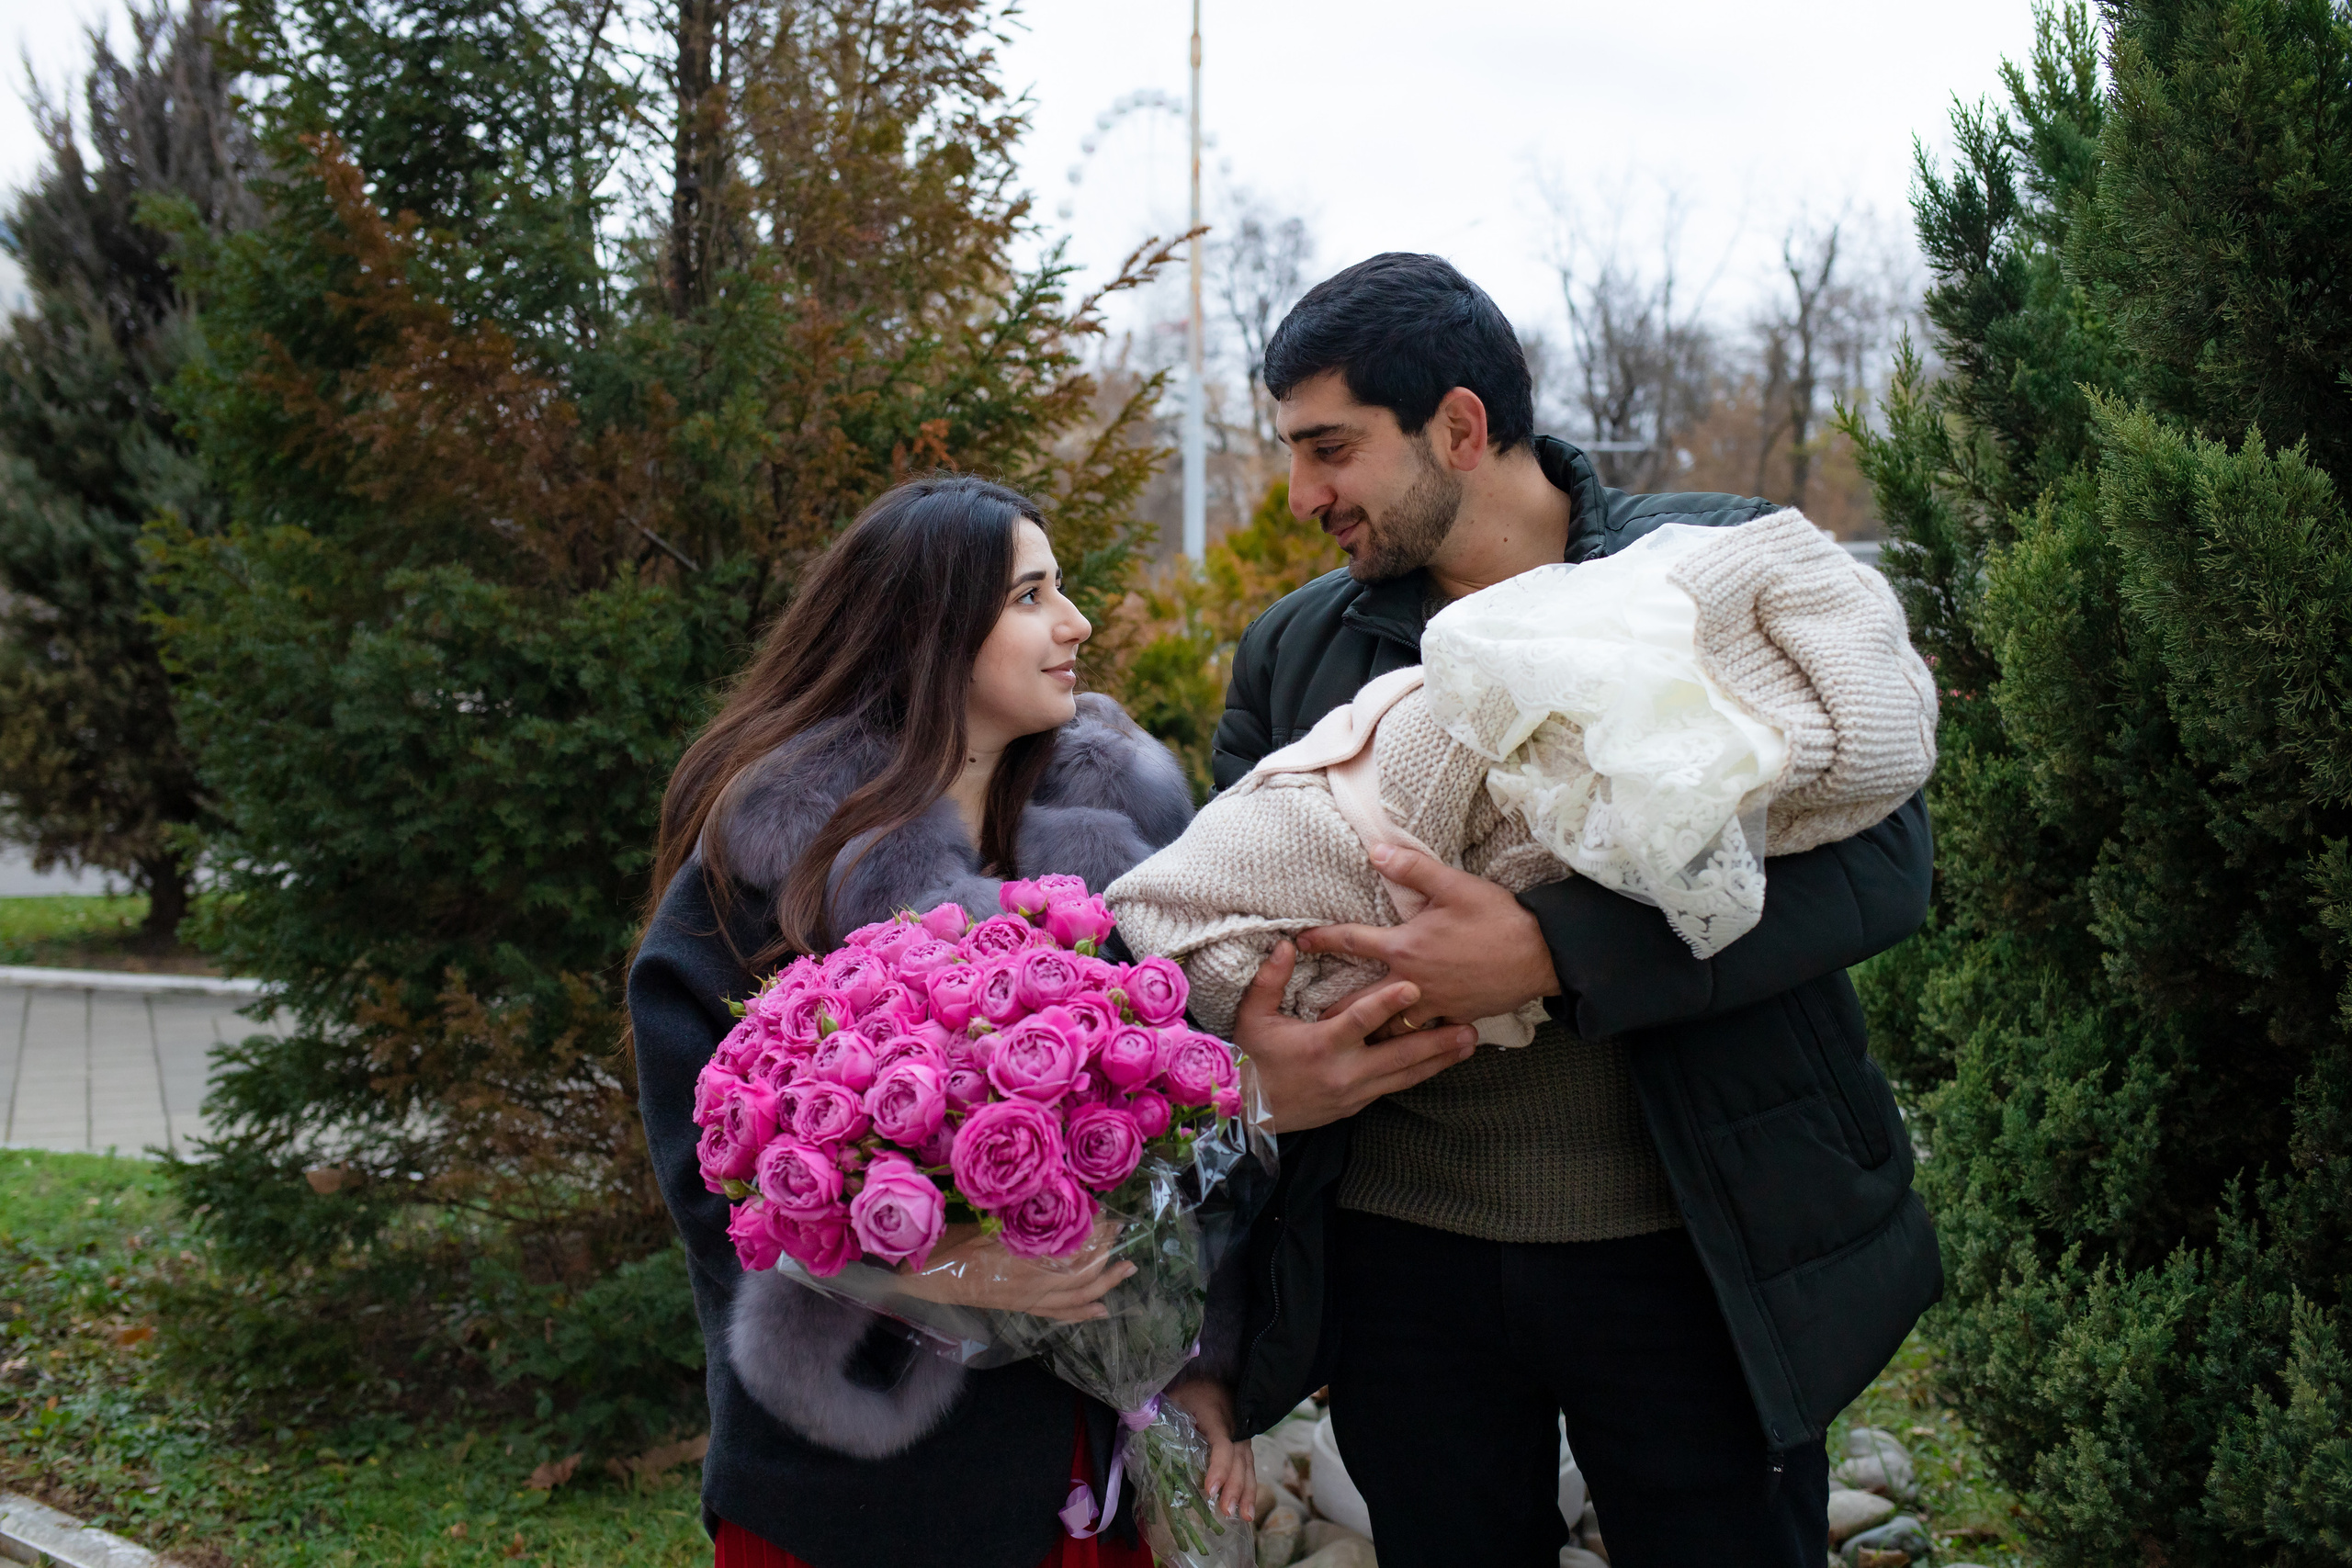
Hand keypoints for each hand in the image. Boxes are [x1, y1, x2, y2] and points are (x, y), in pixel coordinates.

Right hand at [893, 1221, 1135, 1321]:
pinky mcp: (1020, 1306)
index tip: (1109, 1218)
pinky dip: (1080, 1313)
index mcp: (1021, 1263)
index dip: (1094, 1238)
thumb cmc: (950, 1246)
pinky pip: (1057, 1313)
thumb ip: (1019, 1222)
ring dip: (1104, 1284)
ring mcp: (1026, 1300)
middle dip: (1106, 1257)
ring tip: (1127, 1270)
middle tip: (1124, 1237)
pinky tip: (1100, 1310)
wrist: (926, 1278)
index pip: (1070, 1253)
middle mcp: (1029, 1286)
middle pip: (1080, 1277)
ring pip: (1074, 1298)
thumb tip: (1053, 1203)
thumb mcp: (984, 1225)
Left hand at [1164, 1376, 1255, 1521]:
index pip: (1222, 1444)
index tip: (1210, 1489)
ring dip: (1247, 1492)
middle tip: (1226, 1510)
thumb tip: (1140, 1433)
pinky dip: (1250, 1488)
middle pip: (1238, 1460)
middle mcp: (1234, 1427)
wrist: (1214, 1381)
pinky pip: (1249, 1467)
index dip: (1218, 1467)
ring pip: (1248, 1465)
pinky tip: (1247, 1509)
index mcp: (1215, 1415)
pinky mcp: (1243, 1445)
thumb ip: (1160, 1415)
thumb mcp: (1174, 1398)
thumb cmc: (1189, 1392)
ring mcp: (1242, 1437)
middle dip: (1234, 1487)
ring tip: (1245, 1517)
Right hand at [1233, 939, 1478, 1131]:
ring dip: (1439, 1060)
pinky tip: (1440, 1062)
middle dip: (1436, 1041)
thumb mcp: (1253, 1016)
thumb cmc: (1250, 1057)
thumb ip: (1271, 980)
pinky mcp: (1357, 1105)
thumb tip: (1287, 944)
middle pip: (1399, 1054)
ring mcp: (1354, 1093)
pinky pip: (1394, 1087)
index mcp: (1320, 1046)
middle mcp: (1344, 1072)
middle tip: (1469, 1028)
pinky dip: (1419, 1073)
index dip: (1388, 1004)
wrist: (1246, 1111)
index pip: (1360, 1021)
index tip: (1415, 987)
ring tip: (1468, 1045)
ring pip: (1405, 1076)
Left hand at [1298, 844, 1560, 1024]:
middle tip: (1308, 1019)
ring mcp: (1433, 1005)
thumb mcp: (1454, 884)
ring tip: (1347, 1039)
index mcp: (1405, 947)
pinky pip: (1423, 1033)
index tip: (1300, 941)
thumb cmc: (1497, 916)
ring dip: (1368, 1032)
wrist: (1540, 954)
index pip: (1351, 942)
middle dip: (1332, 1011)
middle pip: (1359, 1002)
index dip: (1322, 939)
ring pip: (1389, 1028)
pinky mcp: (1454, 1017)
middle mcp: (1411, 982)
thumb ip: (1412, 868)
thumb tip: (1376, 851)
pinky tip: (1397, 1045)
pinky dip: (1408, 1039)